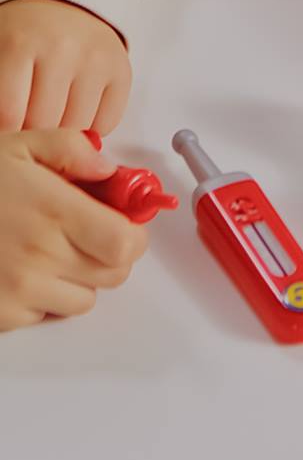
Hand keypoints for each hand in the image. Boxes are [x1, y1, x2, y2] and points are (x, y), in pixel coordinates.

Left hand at [0, 0, 130, 135]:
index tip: (8, 124)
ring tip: (51, 111)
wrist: (63, 5)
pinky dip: (91, 127)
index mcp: (19, 42)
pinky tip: (77, 107)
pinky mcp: (122, 71)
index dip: (6, 130)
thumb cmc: (21, 38)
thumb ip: (0, 94)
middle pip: (42, 124)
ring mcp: (96, 59)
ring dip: (62, 130)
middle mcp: (62, 48)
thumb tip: (7, 134)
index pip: (8, 116)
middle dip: (31, 130)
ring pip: (76, 128)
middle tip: (28, 116)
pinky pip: (106, 124)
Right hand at [0, 128, 147, 332]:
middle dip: (110, 253)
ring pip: (83, 298)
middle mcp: (41, 257)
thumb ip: (73, 149)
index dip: (133, 234)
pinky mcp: (2, 316)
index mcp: (54, 211)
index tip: (123, 220)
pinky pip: (45, 314)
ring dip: (79, 277)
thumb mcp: (21, 143)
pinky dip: (44, 296)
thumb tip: (110, 171)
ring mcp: (20, 292)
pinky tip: (23, 267)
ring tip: (52, 248)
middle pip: (113, 275)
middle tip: (89, 232)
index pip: (125, 244)